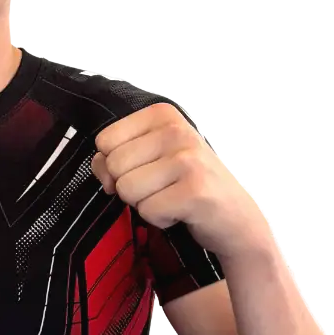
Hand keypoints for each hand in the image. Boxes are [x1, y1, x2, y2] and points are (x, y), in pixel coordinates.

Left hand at [91, 103, 270, 259]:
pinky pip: (147, 211)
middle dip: (130, 186)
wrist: (234, 216)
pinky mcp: (195, 191)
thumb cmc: (186, 185)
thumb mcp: (149, 159)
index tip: (143, 169)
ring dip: (145, 203)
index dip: (115, 164)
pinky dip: (160, 219)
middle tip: (160, 187)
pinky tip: (181, 210)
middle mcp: (177, 131)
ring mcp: (188, 160)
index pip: (105, 140)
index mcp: (162, 115)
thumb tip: (99, 166)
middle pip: (114, 165)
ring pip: (127, 190)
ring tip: (171, 197)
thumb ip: (114, 157)